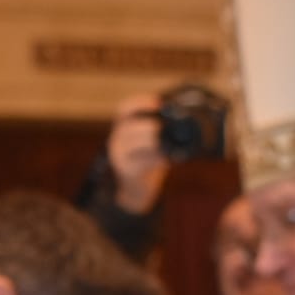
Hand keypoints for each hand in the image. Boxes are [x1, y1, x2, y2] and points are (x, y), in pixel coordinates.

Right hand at [107, 93, 168, 213]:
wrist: (137, 190)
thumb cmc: (145, 162)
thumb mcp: (147, 142)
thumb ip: (156, 129)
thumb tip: (178, 117)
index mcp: (122, 129)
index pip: (124, 110)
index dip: (140, 103)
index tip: (158, 103)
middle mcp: (116, 141)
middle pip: (130, 127)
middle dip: (149, 126)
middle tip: (162, 129)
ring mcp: (119, 157)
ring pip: (135, 143)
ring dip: (154, 142)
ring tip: (165, 145)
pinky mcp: (127, 171)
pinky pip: (143, 161)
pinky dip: (157, 158)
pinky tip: (166, 159)